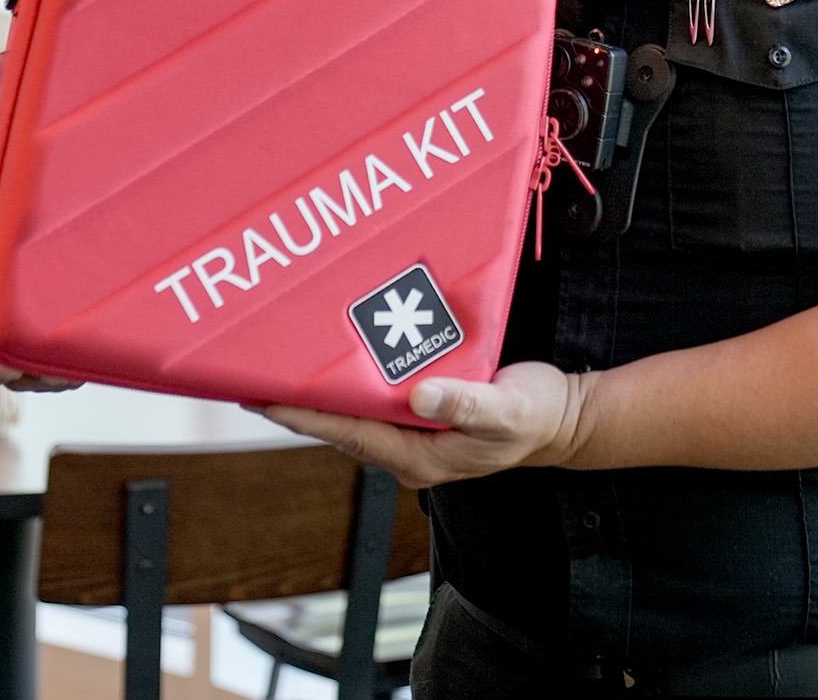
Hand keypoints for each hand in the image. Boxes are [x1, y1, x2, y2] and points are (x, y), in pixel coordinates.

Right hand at [0, 197, 80, 392]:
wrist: (67, 221)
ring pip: (17, 377)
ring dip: (28, 378)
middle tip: (6, 367)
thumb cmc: (16, 217)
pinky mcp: (52, 354)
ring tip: (47, 371)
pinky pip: (52, 377)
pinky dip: (59, 378)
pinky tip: (71, 369)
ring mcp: (20, 345)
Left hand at [262, 363, 593, 488]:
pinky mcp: (422, 413)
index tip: (266, 403)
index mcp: (420, 457)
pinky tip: (334, 359)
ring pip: (355, 413)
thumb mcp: (507, 409)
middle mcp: (408, 449)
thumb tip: (422, 393)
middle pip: (341, 427)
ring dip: (322, 392)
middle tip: (255, 377)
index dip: (307, 418)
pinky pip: (376, 400)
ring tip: (281, 366)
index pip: (350, 435)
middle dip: (300, 405)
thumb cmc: (536, 416)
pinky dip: (352, 381)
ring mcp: (414, 433)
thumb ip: (466, 403)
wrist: (561, 418)